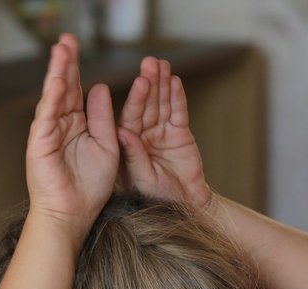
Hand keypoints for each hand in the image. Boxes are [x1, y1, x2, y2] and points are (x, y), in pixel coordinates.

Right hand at [26, 34, 119, 238]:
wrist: (74, 213)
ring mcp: (49, 132)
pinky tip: (59, 81)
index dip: (76, 68)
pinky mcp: (41, 144)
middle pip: (63, 87)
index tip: (76, 46)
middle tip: (67, 39)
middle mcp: (61, 124)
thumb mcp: (106, 145)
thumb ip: (102, 117)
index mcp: (77, 124)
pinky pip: (48, 117)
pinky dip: (53, 99)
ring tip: (62, 50)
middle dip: (65, 63)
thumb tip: (99, 87)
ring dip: (58, 73)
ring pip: (54, 97)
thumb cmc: (90, 186)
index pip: (77, 90)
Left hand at [117, 55, 212, 207]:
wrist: (185, 207)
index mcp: (128, 144)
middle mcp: (143, 134)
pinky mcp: (180, 134)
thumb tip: (122, 132)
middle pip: (146, 104)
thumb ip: (133, 156)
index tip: (141, 81)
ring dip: (162, 84)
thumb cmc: (158, 198)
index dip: (136, 98)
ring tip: (163, 64)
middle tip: (151, 63)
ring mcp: (162, 133)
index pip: (130, 116)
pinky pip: (178, 113)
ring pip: (162, 104)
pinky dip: (178, 98)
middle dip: (149, 83)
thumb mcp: (142, 180)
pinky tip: (176, 82)